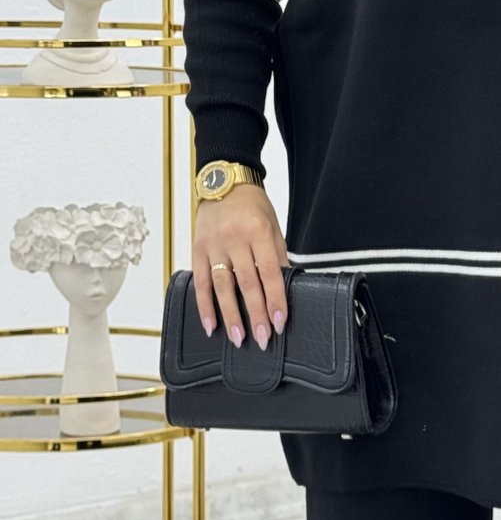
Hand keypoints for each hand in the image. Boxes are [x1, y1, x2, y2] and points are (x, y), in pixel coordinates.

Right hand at [192, 184, 288, 350]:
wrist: (224, 181)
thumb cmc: (252, 205)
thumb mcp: (273, 224)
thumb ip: (277, 254)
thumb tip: (284, 286)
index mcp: (259, 231)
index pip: (270, 272)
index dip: (276, 299)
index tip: (280, 321)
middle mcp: (236, 239)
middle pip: (248, 283)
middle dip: (257, 314)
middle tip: (263, 338)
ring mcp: (214, 245)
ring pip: (223, 286)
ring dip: (231, 315)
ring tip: (238, 338)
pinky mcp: (197, 249)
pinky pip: (201, 282)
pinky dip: (205, 306)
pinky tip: (211, 325)